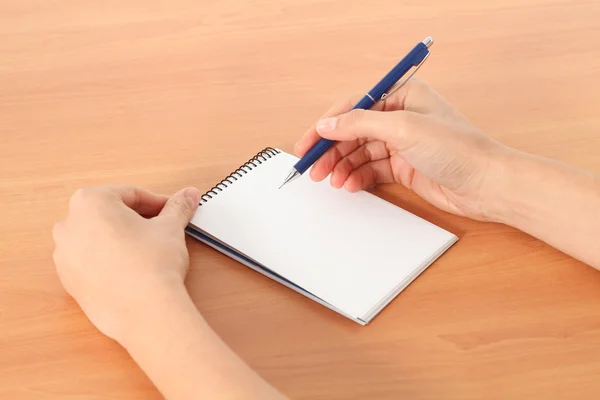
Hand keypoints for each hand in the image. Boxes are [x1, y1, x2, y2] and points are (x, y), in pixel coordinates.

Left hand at [52, 185, 200, 345]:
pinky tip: (132, 269)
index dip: (155, 202)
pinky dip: (108, 261)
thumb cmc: (152, 265)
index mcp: (90, 202)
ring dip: (120, 239)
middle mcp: (69, 225)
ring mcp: (64, 256)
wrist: (145, 312)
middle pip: (109, 213)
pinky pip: (90, 262)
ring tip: (146, 250)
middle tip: (160, 228)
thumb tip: (188, 195)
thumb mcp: (170, 228)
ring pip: (97, 238)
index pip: (129, 194)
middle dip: (135, 219)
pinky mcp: (69, 281)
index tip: (169, 211)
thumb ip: (177, 207)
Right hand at [294, 79, 511, 220]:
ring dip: (343, 166)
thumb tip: (327, 124)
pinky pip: (371, 170)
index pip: (354, 107)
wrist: (487, 185)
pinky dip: (358, 177)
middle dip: (332, 150)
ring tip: (332, 181)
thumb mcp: (403, 128)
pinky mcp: (404, 167)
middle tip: (314, 169)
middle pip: (353, 132)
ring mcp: (402, 144)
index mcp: (403, 96)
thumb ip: (360, 124)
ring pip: (360, 153)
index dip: (327, 125)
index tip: (308, 143)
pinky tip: (350, 186)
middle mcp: (401, 117)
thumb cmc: (457, 149)